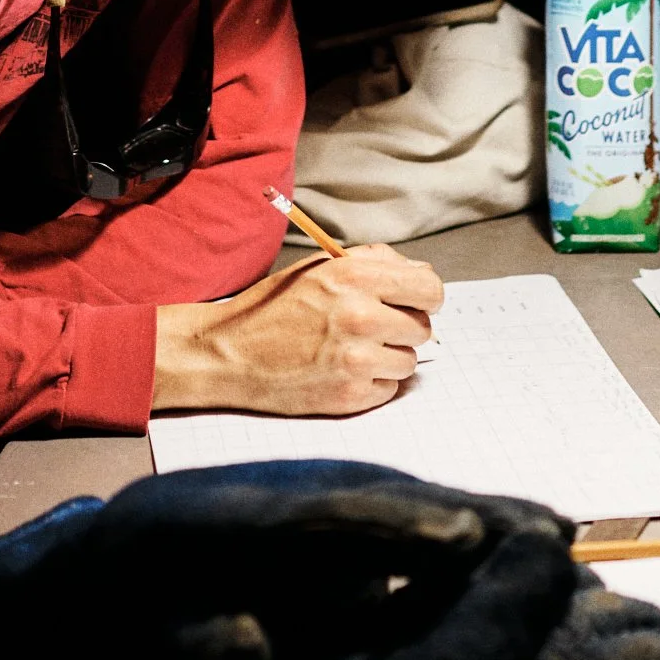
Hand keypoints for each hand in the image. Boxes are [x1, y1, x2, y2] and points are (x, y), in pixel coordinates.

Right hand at [152, 247, 443, 416]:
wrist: (229, 355)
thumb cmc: (273, 309)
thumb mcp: (320, 268)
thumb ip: (373, 263)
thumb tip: (420, 273)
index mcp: (355, 277)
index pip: (430, 289)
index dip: (426, 297)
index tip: (414, 304)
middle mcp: (361, 316)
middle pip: (422, 328)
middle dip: (402, 328)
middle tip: (371, 330)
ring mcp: (357, 360)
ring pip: (409, 361)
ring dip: (388, 358)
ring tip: (351, 351)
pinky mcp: (350, 396)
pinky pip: (389, 389)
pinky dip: (371, 383)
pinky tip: (340, 372)